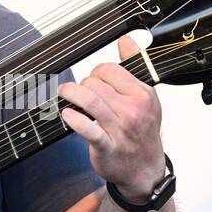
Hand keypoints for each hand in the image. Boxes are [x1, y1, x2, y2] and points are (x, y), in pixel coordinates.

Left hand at [58, 34, 166, 200]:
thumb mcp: (147, 98)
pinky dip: (73, 118)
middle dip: (82, 84)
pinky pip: (87, 128)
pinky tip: (67, 114)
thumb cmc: (143, 133)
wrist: (145, 170)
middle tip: (79, 92)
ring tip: (64, 94)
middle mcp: (133, 110)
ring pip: (89, 100)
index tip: (93, 80)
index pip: (111, 69)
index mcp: (144, 94)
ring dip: (71, 93)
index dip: (96, 72)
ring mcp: (120, 130)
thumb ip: (135, 66)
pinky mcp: (107, 147)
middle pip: (96, 83)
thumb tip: (126, 40)